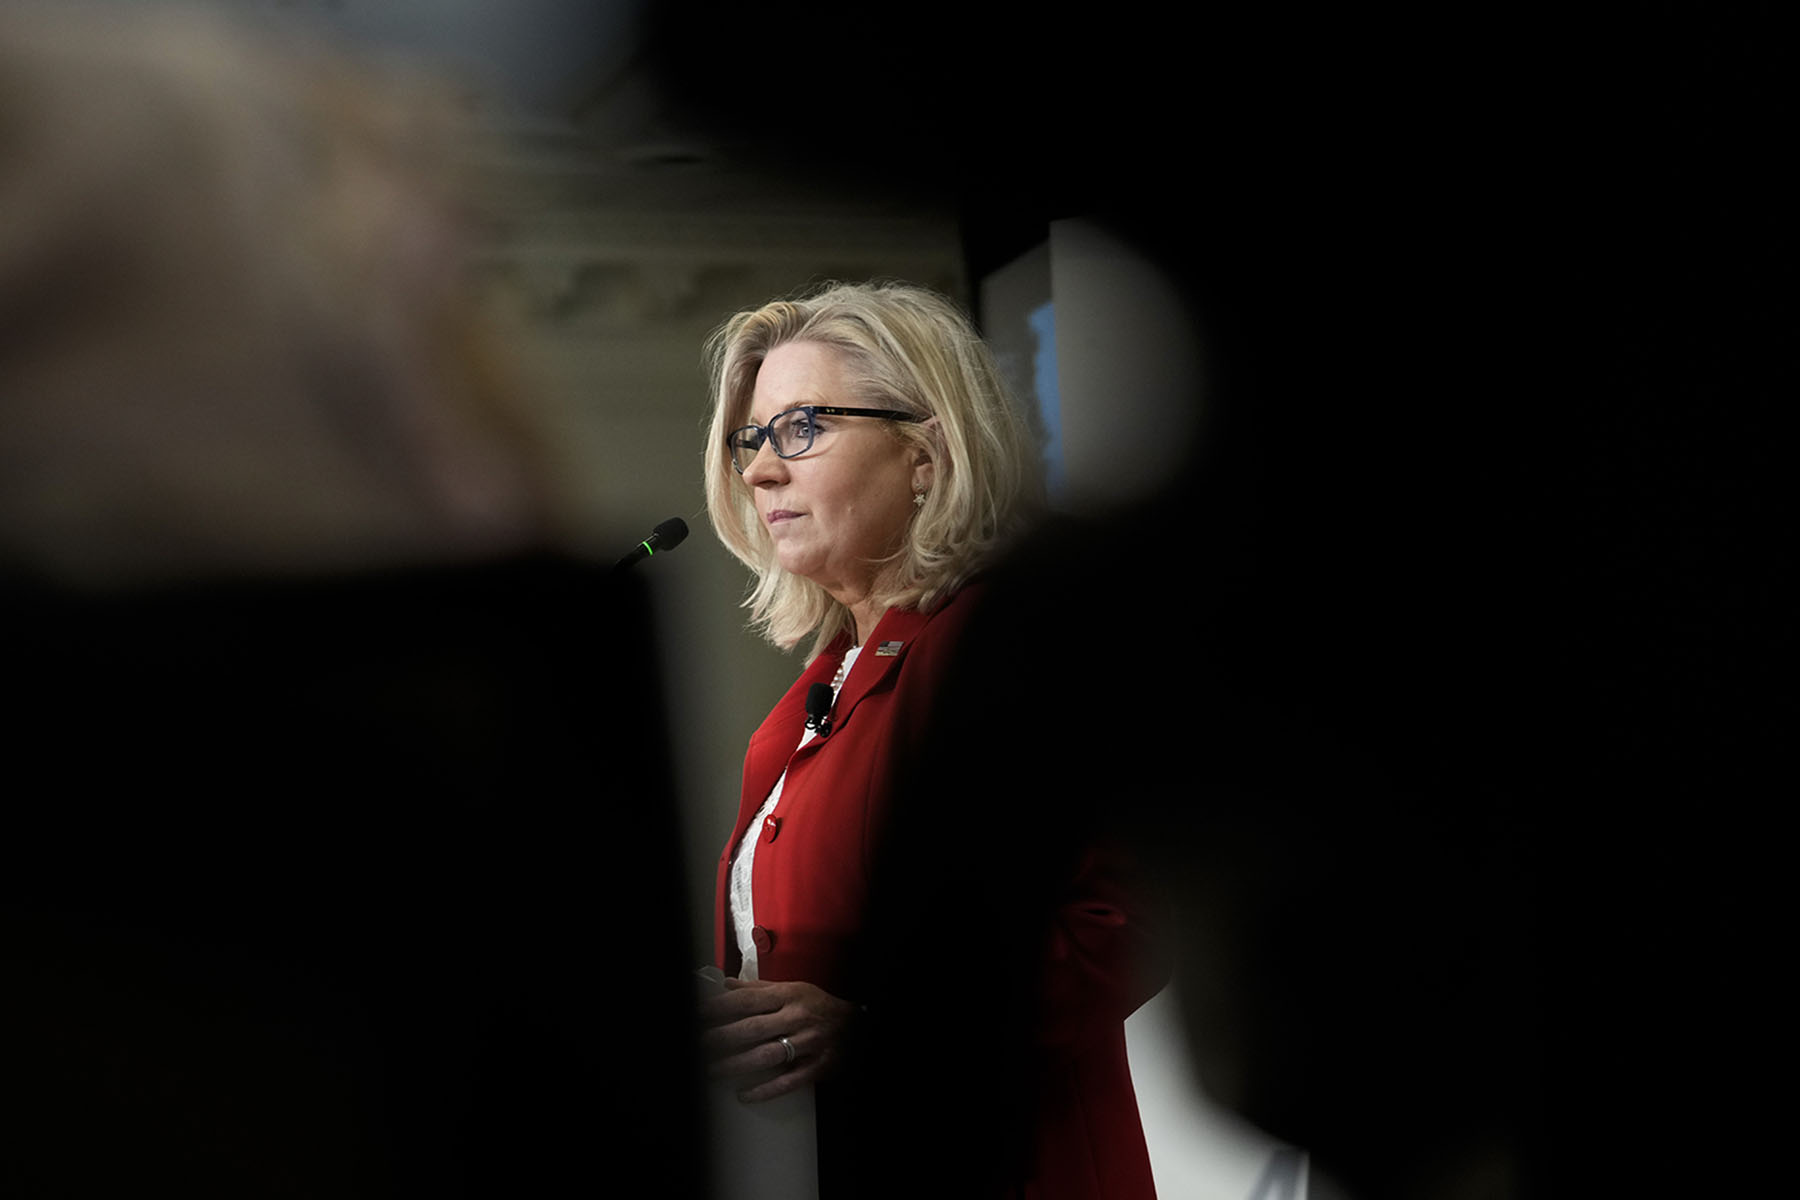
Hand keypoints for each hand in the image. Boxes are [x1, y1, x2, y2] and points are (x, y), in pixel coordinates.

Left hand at [697, 977, 854, 1101]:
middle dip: (720, 1038)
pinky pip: (789, 1081)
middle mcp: (797, 1018)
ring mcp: (808, 1043)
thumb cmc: (819, 1006)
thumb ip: (758, 989)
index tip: (698, 1015)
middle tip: (698, 1045)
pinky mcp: (817, 1067)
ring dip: (736, 1065)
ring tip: (711, 1071)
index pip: (747, 1001)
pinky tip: (744, 1095)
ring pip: (766, 1056)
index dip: (719, 1008)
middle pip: (752, 1029)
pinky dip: (765, 1090)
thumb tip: (727, 984)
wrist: (856, 1026)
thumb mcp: (793, 989)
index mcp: (789, 995)